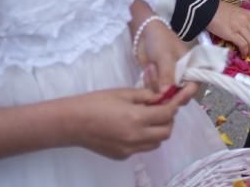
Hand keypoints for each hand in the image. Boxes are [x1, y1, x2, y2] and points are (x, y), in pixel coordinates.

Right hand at [69, 87, 193, 158]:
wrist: (73, 122)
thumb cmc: (96, 102)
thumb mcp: (123, 93)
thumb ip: (145, 96)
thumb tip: (161, 97)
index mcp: (137, 118)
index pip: (166, 114)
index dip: (174, 105)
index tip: (177, 98)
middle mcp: (136, 137)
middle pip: (166, 132)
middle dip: (168, 120)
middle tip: (162, 108)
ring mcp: (129, 150)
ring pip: (156, 143)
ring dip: (158, 131)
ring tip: (148, 118)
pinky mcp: (122, 156)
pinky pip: (142, 148)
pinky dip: (144, 138)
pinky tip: (133, 128)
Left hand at [135, 18, 195, 95]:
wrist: (144, 33)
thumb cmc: (160, 40)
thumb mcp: (165, 56)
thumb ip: (167, 75)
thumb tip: (166, 94)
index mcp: (191, 69)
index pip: (193, 87)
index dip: (185, 95)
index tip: (173, 98)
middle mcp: (182, 78)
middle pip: (178, 95)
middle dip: (166, 89)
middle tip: (157, 75)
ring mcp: (169, 81)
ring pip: (164, 95)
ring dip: (154, 83)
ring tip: (151, 66)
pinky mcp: (158, 83)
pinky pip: (154, 92)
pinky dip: (148, 83)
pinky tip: (147, 70)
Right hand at [207, 1, 249, 57]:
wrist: (209, 10)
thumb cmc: (223, 12)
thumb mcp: (240, 14)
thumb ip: (247, 22)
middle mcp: (248, 21)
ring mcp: (241, 27)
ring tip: (249, 56)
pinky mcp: (232, 34)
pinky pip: (243, 45)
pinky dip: (245, 52)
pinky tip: (243, 54)